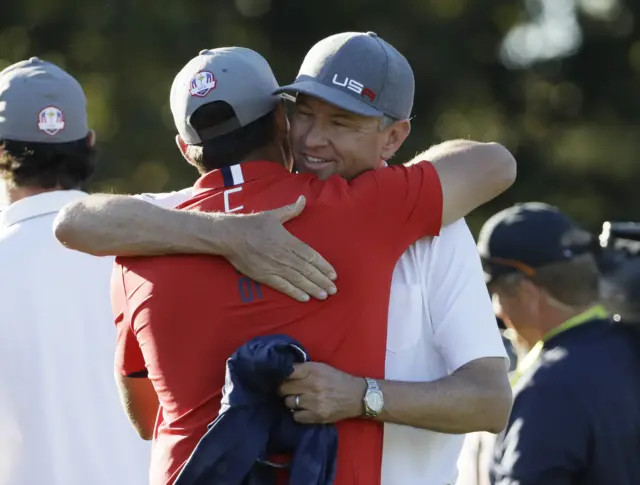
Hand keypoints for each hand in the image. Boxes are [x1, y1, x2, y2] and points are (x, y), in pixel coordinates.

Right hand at [220, 196, 336, 302]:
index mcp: (288, 240)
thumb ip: (291, 209)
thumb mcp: (274, 214)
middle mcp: (284, 255)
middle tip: (333, 289)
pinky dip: (294, 292)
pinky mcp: (264, 276)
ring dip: (312, 288)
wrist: (230, 235)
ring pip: (297, 279)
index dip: (323, 265)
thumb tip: (303, 199)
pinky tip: (305, 298)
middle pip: (307, 269)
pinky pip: (282, 286)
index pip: (311, 255)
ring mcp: (274, 266)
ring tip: (324, 295)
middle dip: (322, 280)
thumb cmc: (252, 224)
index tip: (333, 274)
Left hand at [279, 362, 365, 423]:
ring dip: (291, 401)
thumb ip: (303, 368)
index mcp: (313, 370)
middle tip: (288, 390)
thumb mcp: (321, 367)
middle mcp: (312, 385)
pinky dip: (298, 413)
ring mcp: (314, 401)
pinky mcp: (317, 416)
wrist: (357, 396)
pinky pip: (296, 416)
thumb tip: (283, 371)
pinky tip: (304, 409)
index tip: (280, 378)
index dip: (280, 375)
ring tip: (298, 399)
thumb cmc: (337, 379)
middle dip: (283, 389)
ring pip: (288, 402)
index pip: (287, 371)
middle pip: (283, 388)